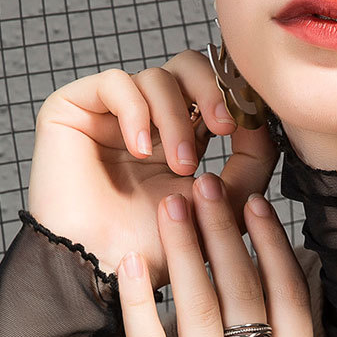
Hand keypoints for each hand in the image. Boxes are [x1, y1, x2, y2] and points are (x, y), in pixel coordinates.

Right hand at [27, 51, 278, 287]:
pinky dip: (136, 112)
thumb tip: (261, 121)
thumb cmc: (151, 250)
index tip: (251, 124)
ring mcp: (110, 114)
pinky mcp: (75, 108)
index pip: (211, 93)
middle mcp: (146, 121)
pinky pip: (116, 83)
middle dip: (213, 92)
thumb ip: (248, 167)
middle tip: (224, 128)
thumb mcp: (218, 208)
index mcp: (177, 140)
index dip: (234, 98)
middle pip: (188, 67)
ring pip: (157, 76)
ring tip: (179, 167)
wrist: (100, 270)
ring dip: (176, 120)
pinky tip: (140, 150)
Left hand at [115, 172, 317, 336]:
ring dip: (185, 248)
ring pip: (199, 306)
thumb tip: (271, 313)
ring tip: (173, 207)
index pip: (290, 299)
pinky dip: (139, 298)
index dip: (271, 246)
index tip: (256, 207)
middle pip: (242, 290)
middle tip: (205, 185)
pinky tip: (132, 263)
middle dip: (222, 230)